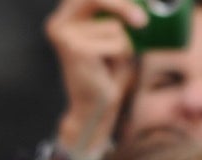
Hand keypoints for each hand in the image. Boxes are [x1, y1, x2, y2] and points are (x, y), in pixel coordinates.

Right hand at [44, 0, 140, 141]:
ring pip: (115, 27)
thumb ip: (118, 18)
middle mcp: (58, 23)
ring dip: (123, 46)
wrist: (94, 108)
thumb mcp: (113, 39)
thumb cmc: (106, 73)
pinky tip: (107, 70)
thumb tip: (140, 6)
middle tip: (143, 22)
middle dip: (123, 6)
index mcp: (64, 17)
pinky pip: (117, 43)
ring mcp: (65, 35)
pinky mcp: (77, 49)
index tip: (137, 6)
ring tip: (110, 62)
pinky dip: (122, 57)